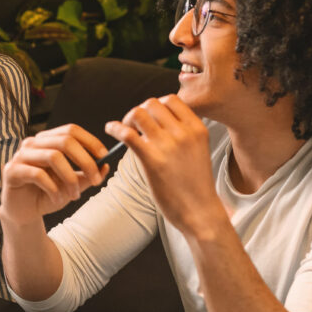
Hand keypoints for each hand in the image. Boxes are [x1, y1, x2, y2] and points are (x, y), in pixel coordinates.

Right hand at [0, 124, 107, 226]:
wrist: (24, 213)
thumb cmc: (47, 195)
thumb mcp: (72, 185)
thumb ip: (86, 175)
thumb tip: (106, 165)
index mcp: (46, 141)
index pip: (70, 130)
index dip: (90, 141)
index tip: (105, 157)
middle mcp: (32, 144)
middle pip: (64, 141)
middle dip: (85, 161)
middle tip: (96, 180)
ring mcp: (20, 156)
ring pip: (53, 156)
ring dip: (70, 178)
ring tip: (75, 196)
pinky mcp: (11, 171)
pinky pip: (38, 174)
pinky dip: (53, 189)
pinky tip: (57, 200)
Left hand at [105, 95, 221, 235]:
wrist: (200, 211)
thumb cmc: (195, 184)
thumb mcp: (198, 151)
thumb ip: (183, 134)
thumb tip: (160, 121)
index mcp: (197, 128)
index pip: (171, 99)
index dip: (155, 106)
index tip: (149, 118)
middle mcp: (184, 133)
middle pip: (152, 104)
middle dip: (139, 111)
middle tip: (134, 126)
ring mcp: (168, 145)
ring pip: (138, 114)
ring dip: (127, 119)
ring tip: (125, 131)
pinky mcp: (152, 159)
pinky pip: (127, 133)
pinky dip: (114, 128)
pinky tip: (110, 130)